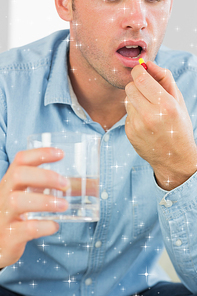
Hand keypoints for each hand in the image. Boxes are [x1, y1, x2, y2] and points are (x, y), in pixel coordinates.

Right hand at [0, 148, 67, 267]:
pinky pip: (25, 229)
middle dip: (45, 176)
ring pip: (17, 201)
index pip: (21, 160)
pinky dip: (44, 226)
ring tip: (64, 205)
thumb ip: (47, 189)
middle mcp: (3, 196)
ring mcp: (3, 216)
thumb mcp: (26, 197)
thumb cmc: (16, 216)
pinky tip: (54, 226)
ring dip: (45, 201)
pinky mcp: (9, 236)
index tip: (61, 154)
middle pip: (18, 175)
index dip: (40, 154)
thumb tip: (86, 185)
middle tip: (65, 184)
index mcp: (10, 183)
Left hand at [125, 61, 196, 189]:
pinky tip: (144, 122)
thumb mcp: (178, 101)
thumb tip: (147, 64)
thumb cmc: (179, 126)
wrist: (174, 158)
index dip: (138, 71)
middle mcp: (149, 115)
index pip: (140, 79)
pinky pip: (127, 114)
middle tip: (146, 91)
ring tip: (148, 110)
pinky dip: (134, 114)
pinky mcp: (130, 133)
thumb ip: (164, 78)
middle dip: (136, 85)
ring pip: (127, 100)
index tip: (140, 71)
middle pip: (130, 88)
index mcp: (165, 105)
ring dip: (135, 100)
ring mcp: (137, 126)